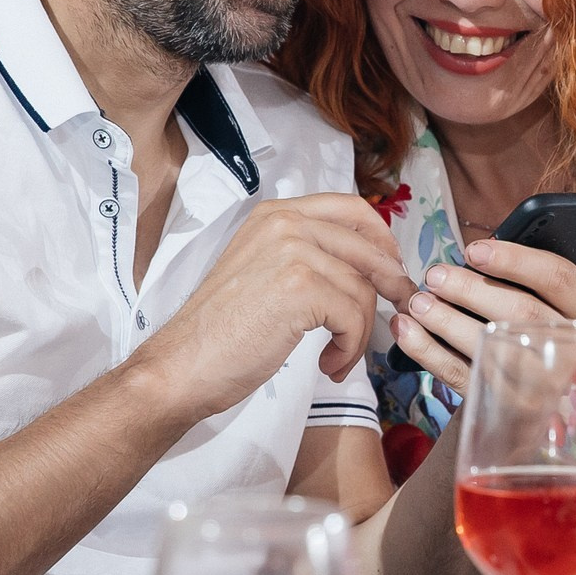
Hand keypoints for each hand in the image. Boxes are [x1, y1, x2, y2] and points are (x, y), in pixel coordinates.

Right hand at [137, 194, 412, 411]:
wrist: (182, 364)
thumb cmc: (221, 331)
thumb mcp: (264, 271)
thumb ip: (306, 255)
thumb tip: (368, 264)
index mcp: (275, 214)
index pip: (352, 209)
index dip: (382, 240)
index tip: (391, 270)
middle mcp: (285, 223)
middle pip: (368, 249)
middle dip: (388, 286)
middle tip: (393, 315)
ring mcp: (293, 252)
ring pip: (363, 289)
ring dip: (359, 333)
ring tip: (337, 357)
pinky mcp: (301, 288)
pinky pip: (354, 317)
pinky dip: (349, 348)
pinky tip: (328, 365)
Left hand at [388, 201, 575, 392]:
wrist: (536, 393)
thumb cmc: (550, 319)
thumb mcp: (573, 288)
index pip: (558, 279)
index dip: (515, 260)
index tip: (473, 247)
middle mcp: (569, 349)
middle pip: (519, 315)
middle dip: (471, 291)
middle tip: (434, 274)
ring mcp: (537, 385)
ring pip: (489, 349)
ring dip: (445, 322)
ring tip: (416, 301)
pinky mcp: (502, 406)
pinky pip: (461, 378)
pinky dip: (428, 353)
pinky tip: (405, 330)